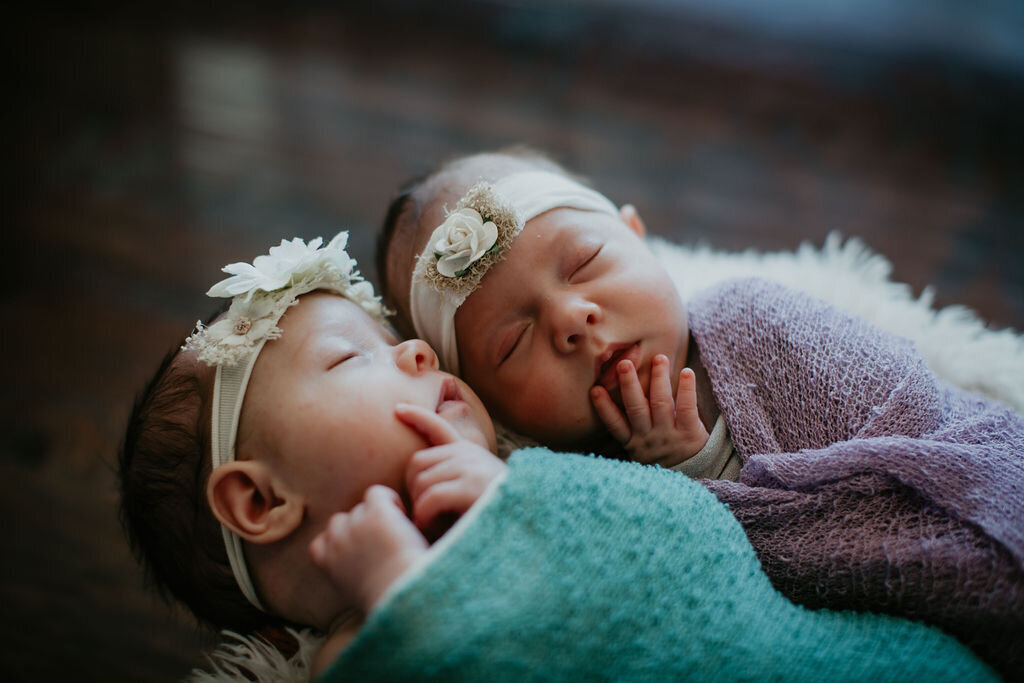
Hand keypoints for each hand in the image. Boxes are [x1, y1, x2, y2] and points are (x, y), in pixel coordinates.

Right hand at [309, 485, 427, 612]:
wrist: (402, 596)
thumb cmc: (389, 603)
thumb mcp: (358, 595)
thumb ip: (352, 578)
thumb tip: (363, 571)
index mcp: (328, 564)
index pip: (319, 543)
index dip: (339, 542)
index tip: (359, 551)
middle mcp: (337, 542)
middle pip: (339, 521)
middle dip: (358, 528)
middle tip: (383, 542)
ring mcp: (355, 525)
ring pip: (360, 508)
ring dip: (375, 515)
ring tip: (397, 532)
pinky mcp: (376, 513)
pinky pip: (377, 493)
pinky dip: (391, 500)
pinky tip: (403, 516)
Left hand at [396, 403, 506, 540]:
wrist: (528, 524)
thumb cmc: (492, 517)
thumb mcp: (471, 491)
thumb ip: (450, 480)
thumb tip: (419, 483)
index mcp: (471, 453)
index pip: (439, 427)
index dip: (418, 417)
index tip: (398, 408)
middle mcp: (470, 454)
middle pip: (417, 462)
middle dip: (412, 489)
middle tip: (422, 513)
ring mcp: (471, 467)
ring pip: (420, 481)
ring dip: (418, 507)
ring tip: (430, 525)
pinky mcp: (471, 487)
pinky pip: (430, 497)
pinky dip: (423, 515)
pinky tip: (428, 528)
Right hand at [590, 354, 708, 466]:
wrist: (694, 477)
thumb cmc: (664, 459)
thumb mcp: (641, 452)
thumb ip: (630, 430)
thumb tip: (610, 401)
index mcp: (633, 442)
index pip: (615, 424)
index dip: (604, 408)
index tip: (594, 390)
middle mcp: (649, 438)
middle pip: (636, 409)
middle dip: (629, 385)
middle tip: (624, 364)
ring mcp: (669, 435)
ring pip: (661, 404)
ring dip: (658, 379)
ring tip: (659, 358)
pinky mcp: (691, 434)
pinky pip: (687, 409)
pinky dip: (686, 389)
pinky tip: (687, 372)